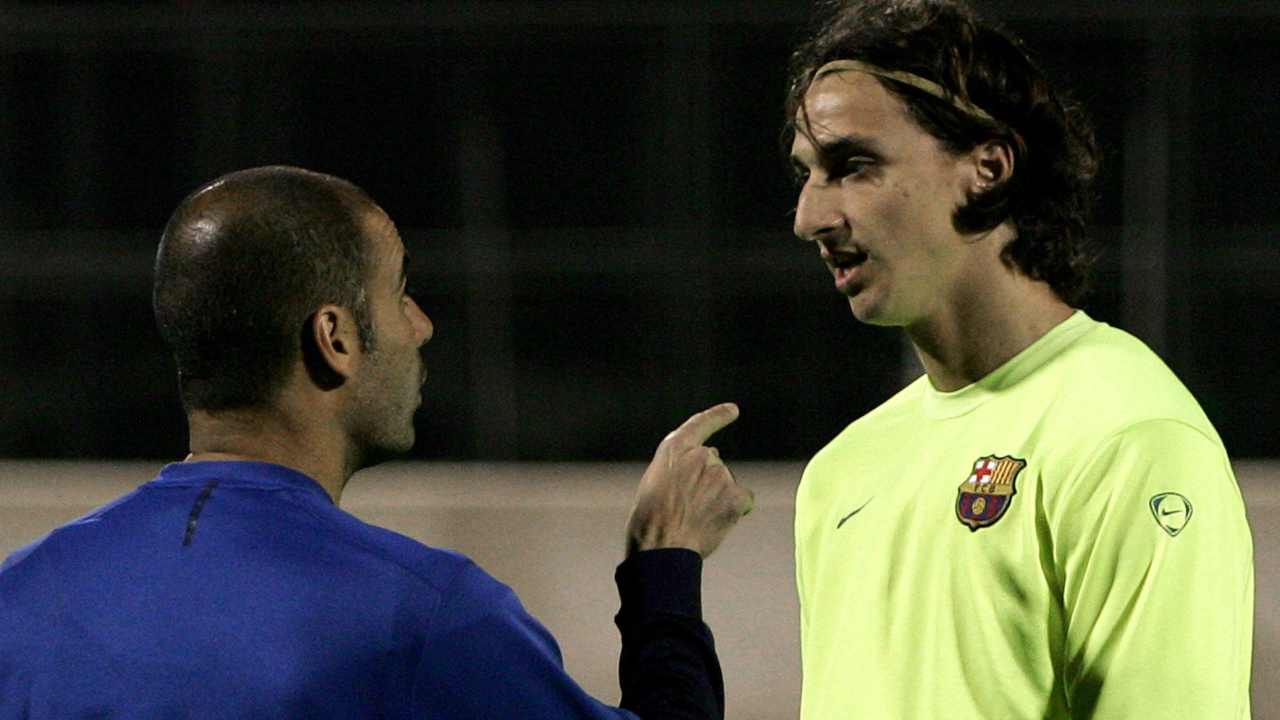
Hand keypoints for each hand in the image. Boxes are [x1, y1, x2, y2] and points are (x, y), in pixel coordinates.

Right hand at [625, 403, 753, 558]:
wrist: (660, 546)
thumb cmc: (650, 520)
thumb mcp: (656, 482)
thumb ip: (681, 472)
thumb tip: (702, 482)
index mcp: (675, 448)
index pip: (701, 424)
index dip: (718, 416)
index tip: (733, 410)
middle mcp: (702, 455)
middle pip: (714, 463)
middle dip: (707, 481)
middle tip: (686, 506)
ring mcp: (721, 474)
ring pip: (727, 483)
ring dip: (718, 498)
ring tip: (695, 518)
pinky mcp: (736, 495)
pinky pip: (744, 499)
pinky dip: (736, 510)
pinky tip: (716, 522)